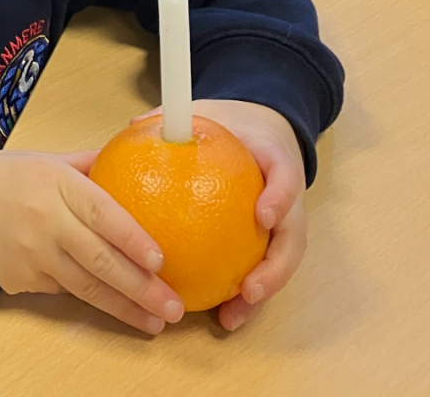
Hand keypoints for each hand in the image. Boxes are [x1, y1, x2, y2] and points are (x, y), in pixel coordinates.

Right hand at [0, 148, 184, 334]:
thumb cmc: (4, 176)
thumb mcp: (45, 160)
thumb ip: (89, 166)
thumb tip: (137, 162)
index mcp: (54, 184)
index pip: (102, 213)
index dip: (133, 239)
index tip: (162, 260)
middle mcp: (45, 222)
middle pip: (99, 260)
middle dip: (141, 288)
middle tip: (174, 307)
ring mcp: (32, 257)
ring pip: (85, 288)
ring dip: (124, 308)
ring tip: (155, 323)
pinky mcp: (20, 282)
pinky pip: (62, 291)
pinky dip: (91, 300)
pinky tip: (117, 308)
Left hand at [137, 99, 307, 330]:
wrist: (263, 132)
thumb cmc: (232, 126)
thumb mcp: (210, 112)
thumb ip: (176, 118)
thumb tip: (134, 122)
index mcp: (275, 160)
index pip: (286, 176)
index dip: (281, 197)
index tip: (263, 215)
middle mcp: (287, 198)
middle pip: (295, 236)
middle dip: (277, 268)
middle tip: (251, 289)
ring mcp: (284, 224)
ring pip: (282, 264)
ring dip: (263, 294)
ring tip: (232, 317)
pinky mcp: (271, 244)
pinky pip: (260, 270)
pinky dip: (243, 296)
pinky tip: (218, 315)